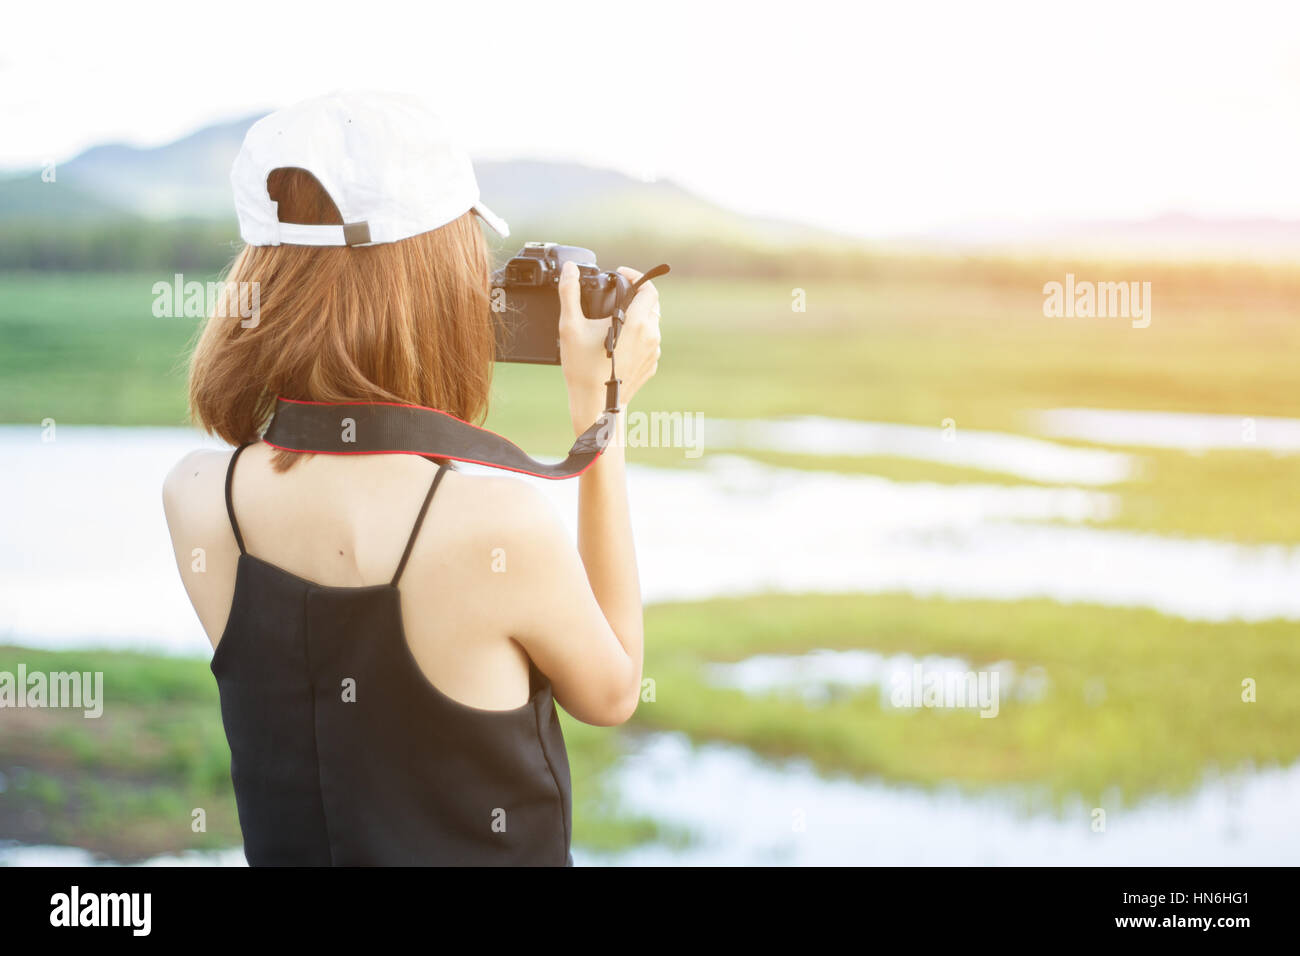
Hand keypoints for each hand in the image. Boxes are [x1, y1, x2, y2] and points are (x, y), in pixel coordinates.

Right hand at [557, 261, 660, 431]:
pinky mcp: (651, 365)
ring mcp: (653, 352)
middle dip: (636, 296)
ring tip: (615, 319)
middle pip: (652, 305)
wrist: (595, 405)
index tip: (621, 275)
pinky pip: (649, 343)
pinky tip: (618, 342)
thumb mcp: (571, 326)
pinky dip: (638, 336)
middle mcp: (651, 335)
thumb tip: (570, 269)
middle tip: (617, 295)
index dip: (637, 277)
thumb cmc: (583, 368)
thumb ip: (569, 293)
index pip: (649, 289)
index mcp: (637, 322)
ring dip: (638, 316)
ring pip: (652, 324)